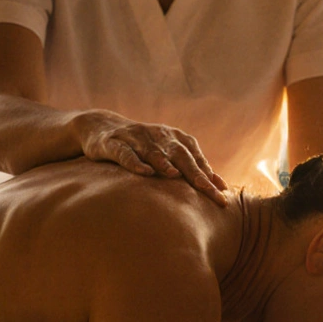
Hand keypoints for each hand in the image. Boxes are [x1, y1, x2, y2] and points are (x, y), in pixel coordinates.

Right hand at [77, 110, 227, 205]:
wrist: (101, 127)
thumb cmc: (143, 147)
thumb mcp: (168, 153)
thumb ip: (193, 167)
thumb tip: (221, 186)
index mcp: (175, 138)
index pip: (196, 159)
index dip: (209, 176)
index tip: (222, 194)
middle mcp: (158, 136)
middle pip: (181, 155)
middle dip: (195, 173)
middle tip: (209, 191)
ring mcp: (136, 138)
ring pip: (154, 153)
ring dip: (165, 164)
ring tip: (176, 177)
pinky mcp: (113, 143)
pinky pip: (126, 154)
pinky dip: (135, 162)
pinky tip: (145, 173)